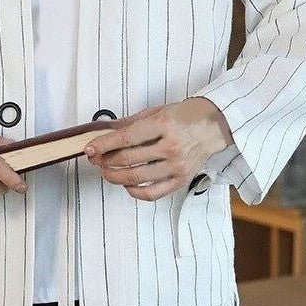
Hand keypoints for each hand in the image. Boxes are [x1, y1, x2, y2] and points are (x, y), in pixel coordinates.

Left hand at [83, 97, 232, 200]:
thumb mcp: (157, 111)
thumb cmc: (184, 115)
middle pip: (128, 159)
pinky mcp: (181, 180)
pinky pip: (152, 193)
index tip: (89, 148)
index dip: (104, 144)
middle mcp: (171, 146)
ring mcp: (177, 166)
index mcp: (164, 124)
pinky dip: (134, 191)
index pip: (126, 138)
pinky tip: (126, 184)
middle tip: (95, 158)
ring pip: (136, 178)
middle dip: (105, 160)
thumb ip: (131, 123)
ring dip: (114, 176)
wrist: (215, 125)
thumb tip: (104, 132)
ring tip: (105, 171)